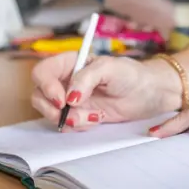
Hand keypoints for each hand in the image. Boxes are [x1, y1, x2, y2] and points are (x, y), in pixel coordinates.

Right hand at [30, 52, 176, 131]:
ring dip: (66, 119)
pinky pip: (66, 124)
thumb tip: (70, 97)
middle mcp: (66, 80)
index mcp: (70, 62)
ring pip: (50, 111)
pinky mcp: (80, 114)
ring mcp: (71, 99)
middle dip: (51, 108)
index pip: (43, 71)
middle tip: (70, 114)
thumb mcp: (109, 68)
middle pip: (39, 94)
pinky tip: (95, 119)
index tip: (62, 99)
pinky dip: (77, 125)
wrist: (149, 94)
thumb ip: (87, 78)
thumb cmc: (131, 74)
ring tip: (91, 117)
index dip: (46, 86)